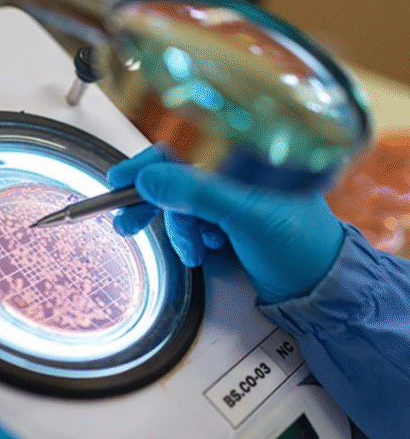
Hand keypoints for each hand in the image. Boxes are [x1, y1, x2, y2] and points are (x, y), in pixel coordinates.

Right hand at [108, 144, 343, 302]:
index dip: (146, 165)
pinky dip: (193, 240)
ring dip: (180, 233)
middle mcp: (235, 174)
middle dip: (154, 206)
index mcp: (243, 159)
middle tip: (129, 225)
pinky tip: (208, 251)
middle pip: (176, 180)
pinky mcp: (229, 222)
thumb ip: (196, 194)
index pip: (183, 151)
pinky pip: (194, 225)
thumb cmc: (301, 246)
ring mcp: (231, 199)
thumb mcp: (246, 216)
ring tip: (196, 252)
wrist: (320, 287)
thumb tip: (148, 178)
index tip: (118, 180)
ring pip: (182, 208)